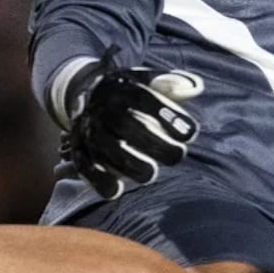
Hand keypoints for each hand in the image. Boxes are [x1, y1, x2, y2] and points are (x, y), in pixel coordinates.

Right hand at [66, 59, 203, 197]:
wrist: (84, 95)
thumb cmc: (129, 93)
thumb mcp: (146, 81)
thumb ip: (171, 84)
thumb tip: (194, 89)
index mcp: (121, 87)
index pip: (144, 98)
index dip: (166, 114)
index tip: (191, 133)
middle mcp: (102, 106)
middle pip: (126, 124)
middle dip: (153, 142)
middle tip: (178, 156)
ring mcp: (88, 128)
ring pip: (106, 147)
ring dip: (128, 163)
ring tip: (150, 174)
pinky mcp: (78, 149)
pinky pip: (84, 165)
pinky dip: (98, 179)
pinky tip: (116, 191)